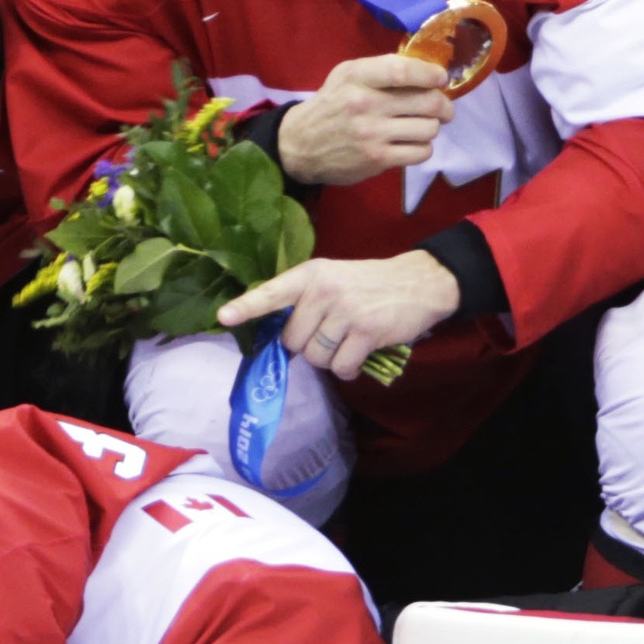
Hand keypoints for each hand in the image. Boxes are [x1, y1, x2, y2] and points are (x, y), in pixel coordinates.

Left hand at [218, 250, 461, 376]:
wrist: (420, 282)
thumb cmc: (370, 284)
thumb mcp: (334, 279)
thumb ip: (307, 301)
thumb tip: (281, 339)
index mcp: (311, 274)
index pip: (272, 292)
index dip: (247, 307)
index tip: (223, 317)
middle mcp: (324, 290)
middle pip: (292, 340)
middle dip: (308, 346)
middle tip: (332, 333)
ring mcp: (344, 311)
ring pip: (315, 357)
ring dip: (330, 359)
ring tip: (348, 341)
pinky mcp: (365, 331)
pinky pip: (340, 367)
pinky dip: (348, 369)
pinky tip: (359, 354)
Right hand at [275, 52, 453, 186]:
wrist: (300, 144)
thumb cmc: (332, 104)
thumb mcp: (346, 75)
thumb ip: (381, 69)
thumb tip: (427, 72)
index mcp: (357, 76)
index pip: (402, 71)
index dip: (429, 74)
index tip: (440, 78)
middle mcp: (364, 103)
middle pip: (427, 102)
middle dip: (443, 105)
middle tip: (443, 109)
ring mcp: (371, 134)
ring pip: (429, 128)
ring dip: (432, 128)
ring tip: (421, 126)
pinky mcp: (377, 159)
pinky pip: (421, 152)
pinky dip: (423, 148)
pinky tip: (412, 143)